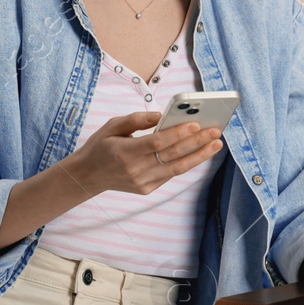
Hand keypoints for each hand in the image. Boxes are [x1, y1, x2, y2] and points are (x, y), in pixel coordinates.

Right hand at [64, 111, 223, 195]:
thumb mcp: (111, 126)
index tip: (197, 124)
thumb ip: (135, 119)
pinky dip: (186, 163)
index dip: (178, 134)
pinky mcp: (147, 189)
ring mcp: (143, 182)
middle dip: (196, 143)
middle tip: (216, 131)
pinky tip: (199, 153)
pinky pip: (170, 174)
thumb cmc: (100, 146)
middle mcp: (136, 170)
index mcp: (125, 151)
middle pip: (172, 155)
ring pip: (177, 168)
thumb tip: (160, 115)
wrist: (88, 176)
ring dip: (199, 156)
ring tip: (215, 144)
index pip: (157, 142)